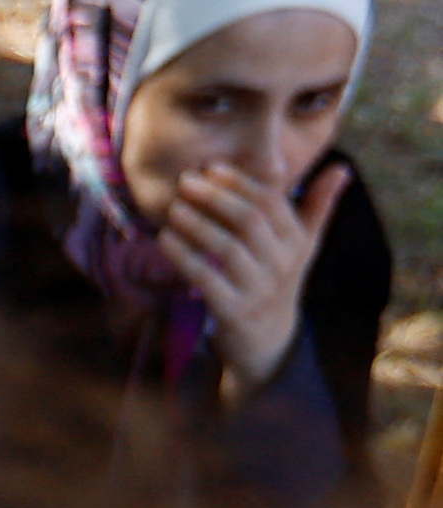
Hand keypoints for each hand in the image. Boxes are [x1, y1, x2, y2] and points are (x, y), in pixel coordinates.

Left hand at [160, 161, 345, 396]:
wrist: (268, 341)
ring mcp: (258, 289)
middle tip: (185, 180)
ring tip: (172, 207)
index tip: (210, 167)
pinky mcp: (232, 312)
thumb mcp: (304, 245)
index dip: (240, 182)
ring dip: (197, 224)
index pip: (271, 202)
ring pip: (227, 248)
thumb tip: (342, 168)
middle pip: (249, 220)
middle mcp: (282, 264)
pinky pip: (205, 278)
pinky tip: (164, 239)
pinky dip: (183, 256)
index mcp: (297, 242)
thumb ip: (318, 206)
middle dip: (215, 197)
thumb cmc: (280, 280)